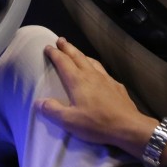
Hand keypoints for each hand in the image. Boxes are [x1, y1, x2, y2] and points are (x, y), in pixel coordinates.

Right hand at [37, 37, 157, 157]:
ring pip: (91, 61)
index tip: (48, 47)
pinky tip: (97, 73)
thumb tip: (38, 102)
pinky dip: (95, 66)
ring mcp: (106, 78)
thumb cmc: (97, 123)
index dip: (54, 53)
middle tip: (61, 40)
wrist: (128, 126)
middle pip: (77, 56)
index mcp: (77, 81)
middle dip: (68, 47)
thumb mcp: (69, 121)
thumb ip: (52, 110)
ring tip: (77, 52)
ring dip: (82, 54)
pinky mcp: (116, 85)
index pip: (63, 62)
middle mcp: (91, 75)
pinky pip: (103, 71)